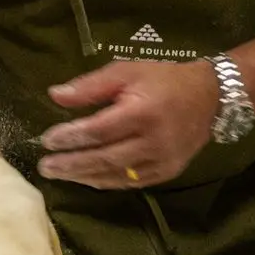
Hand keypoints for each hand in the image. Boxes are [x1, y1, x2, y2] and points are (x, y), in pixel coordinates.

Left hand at [38, 59, 218, 190]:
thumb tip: (55, 96)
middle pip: (105, 158)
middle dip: (71, 164)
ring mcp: (162, 161)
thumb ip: (91, 85)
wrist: (209, 97)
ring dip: (84, 176)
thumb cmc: (162, 80)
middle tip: (45, 166)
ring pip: (116, 175)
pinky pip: (131, 182)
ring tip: (59, 174)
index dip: (71, 137)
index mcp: (143, 112)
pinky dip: (106, 181)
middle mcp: (154, 141)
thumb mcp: (126, 72)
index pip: (99, 131)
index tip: (47, 140)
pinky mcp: (167, 172)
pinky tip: (86, 178)